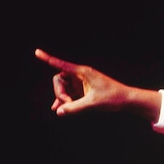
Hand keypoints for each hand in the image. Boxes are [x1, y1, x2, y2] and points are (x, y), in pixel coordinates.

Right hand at [35, 48, 160, 120]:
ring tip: (64, 109)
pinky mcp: (84, 90)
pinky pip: (70, 93)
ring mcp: (82, 82)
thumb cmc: (113, 98)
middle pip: (59, 80)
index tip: (37, 52)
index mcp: (83, 72)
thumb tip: (58, 111)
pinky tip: (60, 109)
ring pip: (64, 87)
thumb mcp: (93, 104)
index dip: (48, 59)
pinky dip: (65, 100)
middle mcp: (81, 75)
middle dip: (59, 92)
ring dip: (62, 98)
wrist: (127, 100)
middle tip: (67, 104)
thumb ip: (75, 108)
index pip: (61, 64)